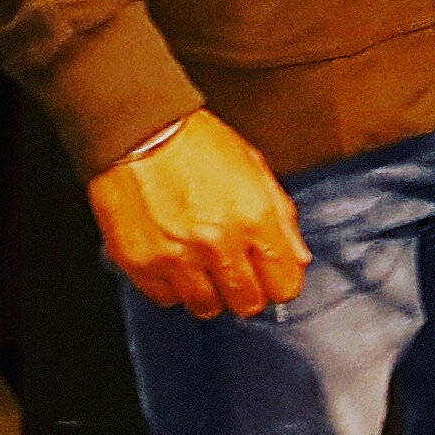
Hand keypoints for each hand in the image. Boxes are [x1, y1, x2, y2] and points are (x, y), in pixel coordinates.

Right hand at [87, 111, 311, 320]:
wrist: (136, 127)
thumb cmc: (193, 140)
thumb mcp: (251, 165)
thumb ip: (280, 214)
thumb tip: (297, 257)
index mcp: (253, 216)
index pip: (284, 286)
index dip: (279, 280)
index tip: (269, 273)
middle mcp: (218, 243)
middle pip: (247, 303)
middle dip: (245, 289)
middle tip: (234, 267)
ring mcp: (177, 257)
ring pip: (206, 307)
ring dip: (208, 290)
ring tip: (200, 261)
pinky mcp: (141, 262)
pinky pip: (166, 298)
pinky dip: (172, 285)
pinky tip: (173, 259)